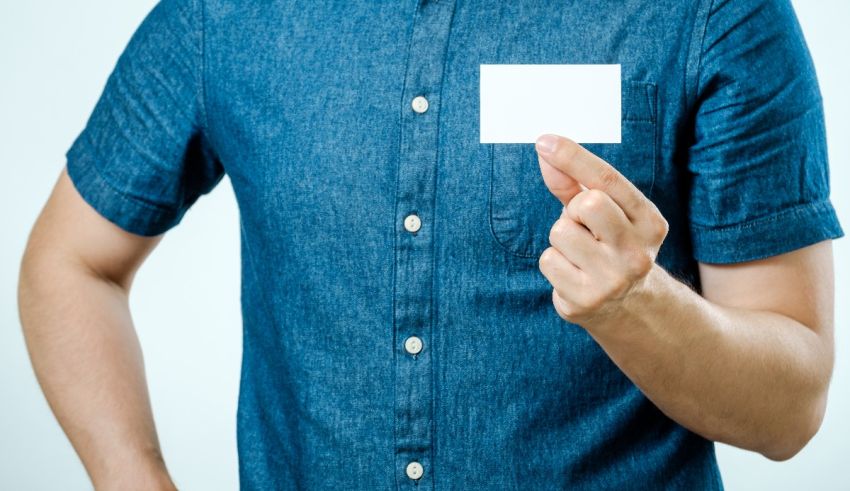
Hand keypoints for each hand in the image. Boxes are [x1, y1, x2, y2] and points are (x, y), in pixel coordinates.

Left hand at [534, 133, 668, 326]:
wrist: (628, 308)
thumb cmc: (609, 246)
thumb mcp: (604, 212)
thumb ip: (575, 182)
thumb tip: (545, 151)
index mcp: (649, 223)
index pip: (609, 181)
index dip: (574, 157)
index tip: (544, 141)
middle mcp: (636, 252)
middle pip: (587, 204)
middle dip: (574, 209)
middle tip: (583, 225)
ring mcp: (611, 279)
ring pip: (561, 232)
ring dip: (561, 239)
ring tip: (579, 252)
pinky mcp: (585, 300)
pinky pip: (548, 260)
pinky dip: (554, 263)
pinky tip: (572, 272)